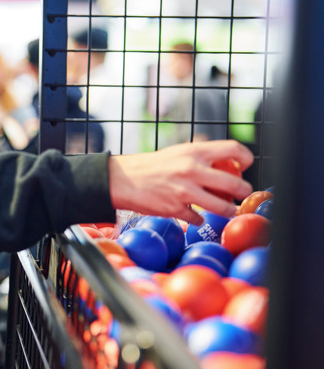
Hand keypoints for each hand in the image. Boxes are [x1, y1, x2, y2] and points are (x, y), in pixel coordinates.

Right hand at [108, 140, 253, 224]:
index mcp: (194, 152)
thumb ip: (201, 158)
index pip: (233, 150)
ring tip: (227, 209)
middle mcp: (192, 170)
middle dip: (244, 192)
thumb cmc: (152, 166)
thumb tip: (226, 166)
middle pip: (235, 184)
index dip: (246, 159)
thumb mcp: (178, 153)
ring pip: (222, 206)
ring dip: (228, 210)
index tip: (244, 167)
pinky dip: (199, 219)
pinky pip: (198, 218)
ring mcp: (184, 191)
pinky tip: (195, 215)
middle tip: (241, 194)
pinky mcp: (175, 209)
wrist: (123, 179)